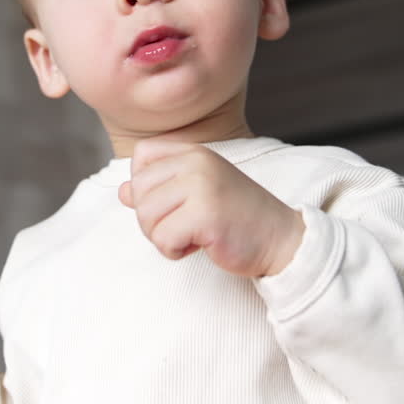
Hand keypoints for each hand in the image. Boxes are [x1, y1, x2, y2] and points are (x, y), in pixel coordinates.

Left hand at [119, 140, 304, 276]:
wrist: (281, 239)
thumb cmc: (236, 218)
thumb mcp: (197, 194)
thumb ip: (160, 189)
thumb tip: (122, 191)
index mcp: (194, 151)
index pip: (141, 157)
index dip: (145, 186)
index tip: (173, 203)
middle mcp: (197, 162)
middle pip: (139, 192)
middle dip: (153, 220)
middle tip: (183, 228)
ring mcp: (202, 186)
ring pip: (146, 217)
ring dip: (163, 238)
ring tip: (192, 236)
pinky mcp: (205, 215)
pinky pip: (163, 239)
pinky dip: (175, 251)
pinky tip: (200, 246)